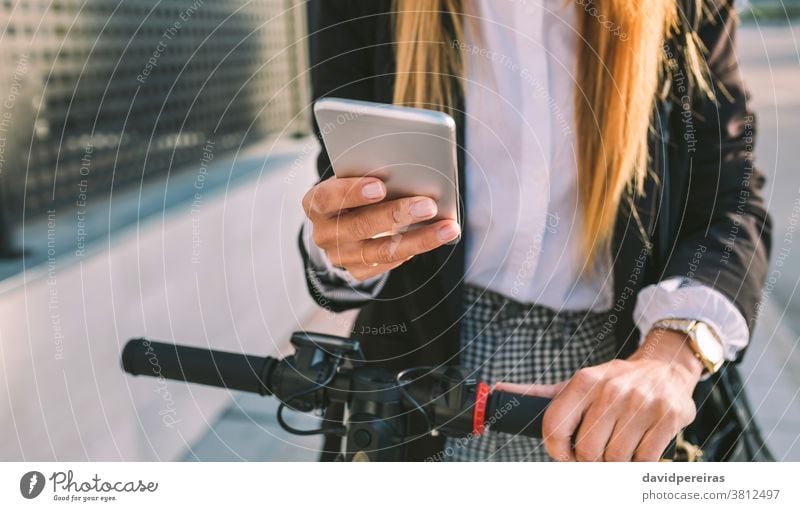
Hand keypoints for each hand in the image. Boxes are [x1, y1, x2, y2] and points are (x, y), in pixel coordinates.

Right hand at [302, 176, 460, 281]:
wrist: (338, 223)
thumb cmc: (351, 191)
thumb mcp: (351, 178)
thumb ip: (369, 174)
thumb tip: (409, 171)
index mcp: (315, 203)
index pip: (329, 198)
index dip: (353, 192)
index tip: (381, 185)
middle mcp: (324, 233)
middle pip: (360, 226)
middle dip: (397, 214)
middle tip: (429, 205)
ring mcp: (340, 256)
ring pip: (380, 250)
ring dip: (418, 238)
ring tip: (447, 228)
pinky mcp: (357, 271)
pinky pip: (388, 263)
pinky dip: (413, 249)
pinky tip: (435, 238)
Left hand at [496, 329, 703, 460]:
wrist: (665, 366)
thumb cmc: (614, 383)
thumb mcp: (578, 383)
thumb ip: (541, 394)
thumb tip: (497, 390)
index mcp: (584, 380)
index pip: (555, 426)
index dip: (557, 451)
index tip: (566, 455)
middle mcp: (611, 389)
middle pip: (587, 450)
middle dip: (591, 459)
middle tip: (598, 452)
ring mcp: (641, 402)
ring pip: (616, 458)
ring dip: (616, 462)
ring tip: (620, 447)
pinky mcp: (668, 416)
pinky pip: (645, 460)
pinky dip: (639, 464)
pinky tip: (639, 448)